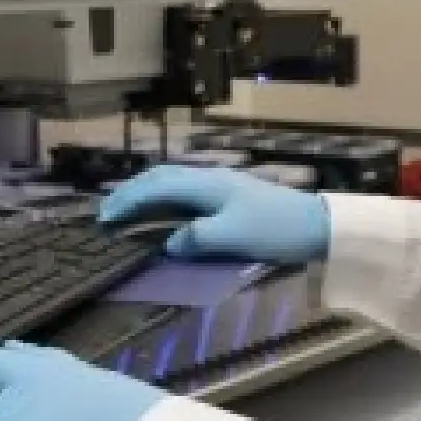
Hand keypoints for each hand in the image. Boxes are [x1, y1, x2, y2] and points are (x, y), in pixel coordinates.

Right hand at [99, 165, 330, 265]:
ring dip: (146, 193)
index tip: (104, 219)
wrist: (316, 224)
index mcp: (206, 184)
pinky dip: (165, 198)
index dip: (128, 201)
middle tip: (106, 213)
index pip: (156, 186)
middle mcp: (209, 178)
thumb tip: (166, 243)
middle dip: (131, 193)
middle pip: (161, 177)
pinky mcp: (230, 194)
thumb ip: (196, 238)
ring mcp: (220, 184)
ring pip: (173, 181)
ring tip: (126, 209)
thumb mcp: (233, 237)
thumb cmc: (275, 230)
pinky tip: (163, 211)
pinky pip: (185, 190)